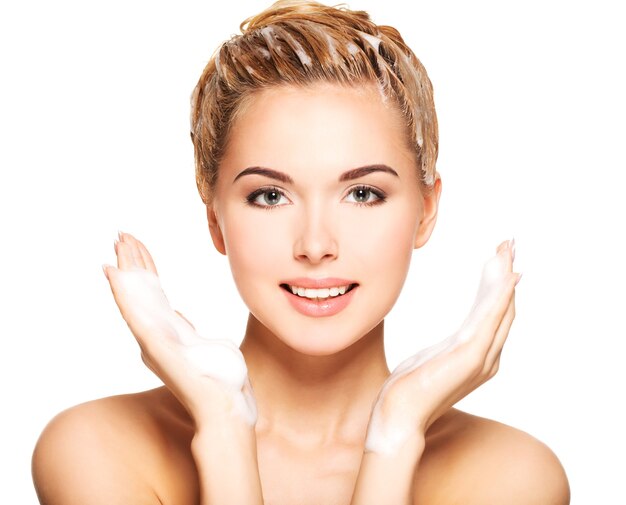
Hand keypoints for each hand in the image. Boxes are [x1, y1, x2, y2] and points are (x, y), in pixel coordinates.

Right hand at [102, 231, 256, 425]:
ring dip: (125, 268)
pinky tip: (112, 272)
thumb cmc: (220, 381)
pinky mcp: (158, 347)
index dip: (144, 266)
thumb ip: (184, 328)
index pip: (153, 291)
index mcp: (168, 331)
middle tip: (121, 233)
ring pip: (134, 296)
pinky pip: (137, 314)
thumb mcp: (203, 344)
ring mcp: (155, 341)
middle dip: (132, 260)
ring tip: (117, 241)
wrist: (226, 410)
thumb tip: (178, 314)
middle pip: (141, 289)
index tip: (136, 242)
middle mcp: (156, 335)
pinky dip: (123, 292)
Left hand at [365, 239, 519, 454]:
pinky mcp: (469, 358)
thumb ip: (446, 347)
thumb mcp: (431, 359)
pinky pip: (489, 320)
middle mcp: (486, 356)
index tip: (499, 258)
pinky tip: (506, 277)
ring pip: (499, 309)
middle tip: (509, 244)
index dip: (498, 284)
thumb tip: (448, 340)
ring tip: (507, 250)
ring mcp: (480, 357)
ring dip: (504, 277)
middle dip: (505, 273)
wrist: (398, 417)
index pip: (492, 312)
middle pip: (502, 307)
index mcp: (477, 354)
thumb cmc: (409, 390)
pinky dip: (500, 297)